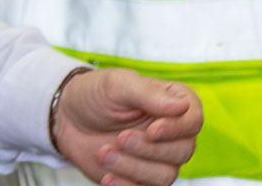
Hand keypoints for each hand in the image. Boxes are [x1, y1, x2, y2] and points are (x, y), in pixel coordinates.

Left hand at [52, 69, 202, 185]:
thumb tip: (181, 107)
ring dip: (134, 168)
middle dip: (150, 150)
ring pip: (166, 176)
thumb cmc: (97, 94)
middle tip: (121, 138)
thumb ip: (149, 94)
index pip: (193, 120)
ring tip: (104, 153)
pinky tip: (107, 176)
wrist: (68, 118)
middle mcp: (172, 132)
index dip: (176, 129)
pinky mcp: (140, 178)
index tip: (152, 130)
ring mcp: (158, 158)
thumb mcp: (119, 84)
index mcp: (175, 103)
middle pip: (183, 151)